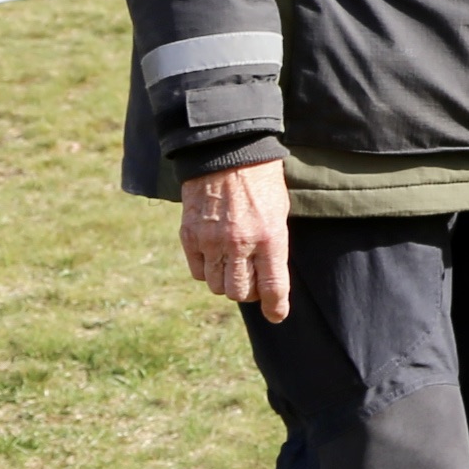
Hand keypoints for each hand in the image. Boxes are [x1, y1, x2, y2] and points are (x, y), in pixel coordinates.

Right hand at [180, 158, 292, 323]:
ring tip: (233, 266)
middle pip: (239, 292)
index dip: (275, 306)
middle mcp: (239, 244)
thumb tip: (269, 281)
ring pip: (216, 285)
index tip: (277, 315)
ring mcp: (211, 241)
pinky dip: (206, 271)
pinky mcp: (189, 236)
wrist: (227, 153)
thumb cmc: (262, 181)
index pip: (272, 286)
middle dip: (248, 292)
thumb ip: (274, 246)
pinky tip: (214, 257)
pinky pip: (197, 271)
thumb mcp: (279, 212)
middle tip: (253, 281)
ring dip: (226, 282)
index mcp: (269, 237)